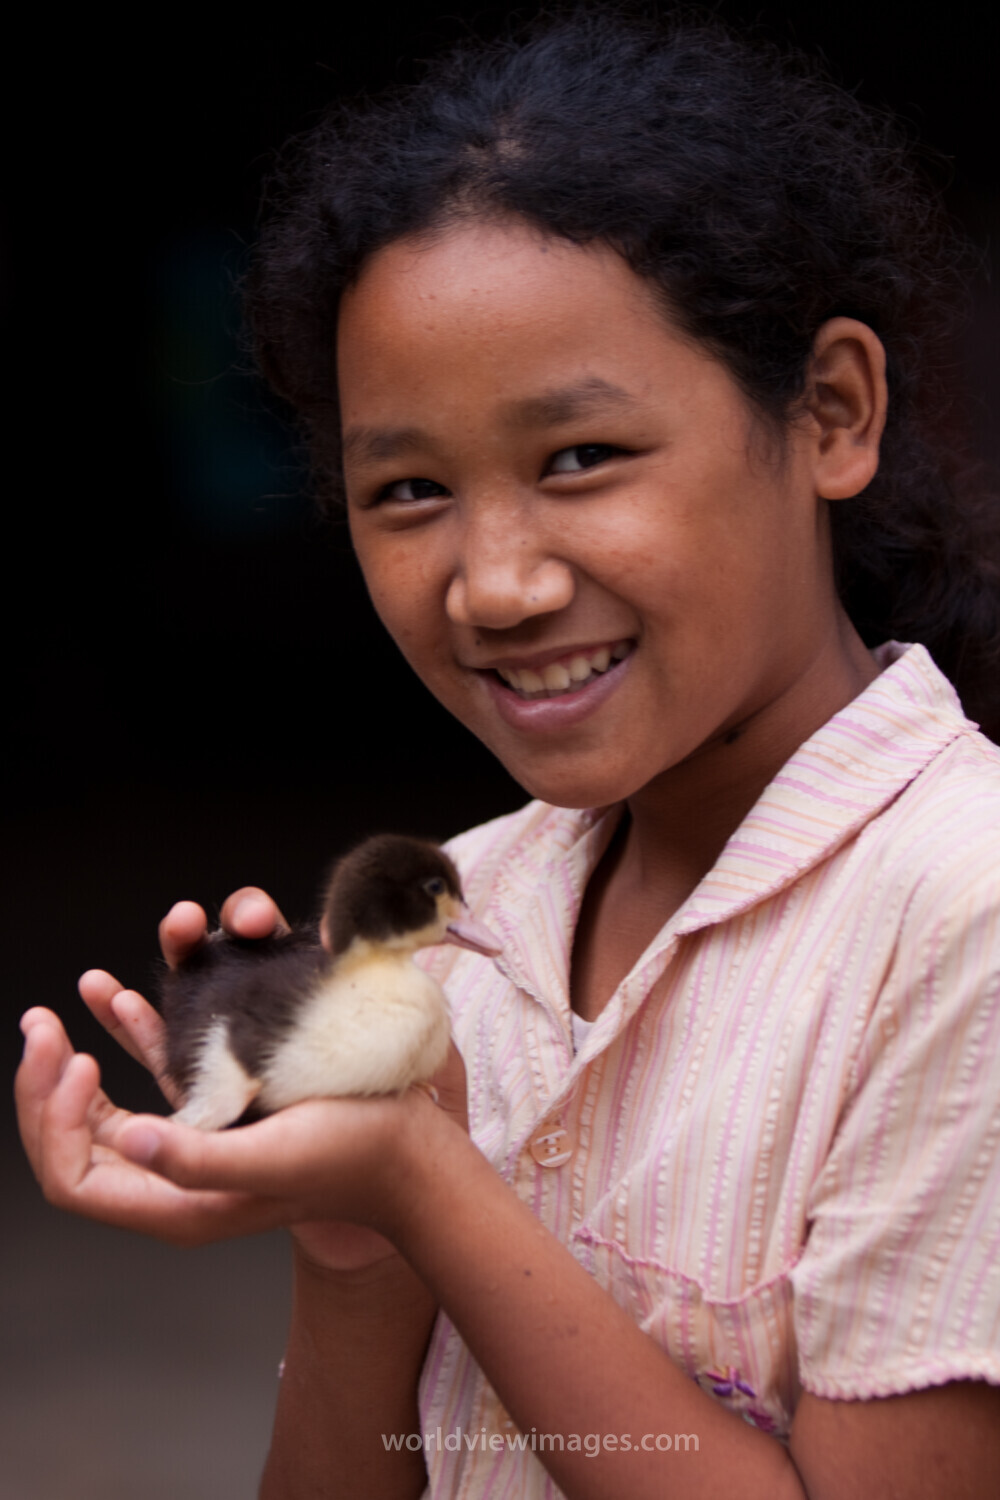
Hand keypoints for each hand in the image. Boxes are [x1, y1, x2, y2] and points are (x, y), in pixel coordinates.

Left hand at [16, 885, 467, 1269]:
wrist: (408, 1146)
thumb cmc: (350, 1158)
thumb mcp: (271, 1160)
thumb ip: (195, 1159)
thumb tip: (125, 1137)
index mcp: (177, 1204)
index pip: (74, 1175)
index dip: (55, 1121)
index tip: (76, 1064)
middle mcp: (175, 1173)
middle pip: (77, 1138)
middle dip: (47, 1081)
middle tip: (40, 1029)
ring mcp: (193, 1137)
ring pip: (107, 1102)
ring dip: (81, 1049)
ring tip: (67, 1003)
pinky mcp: (217, 1104)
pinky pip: (152, 1072)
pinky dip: (128, 1033)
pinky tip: (115, 997)